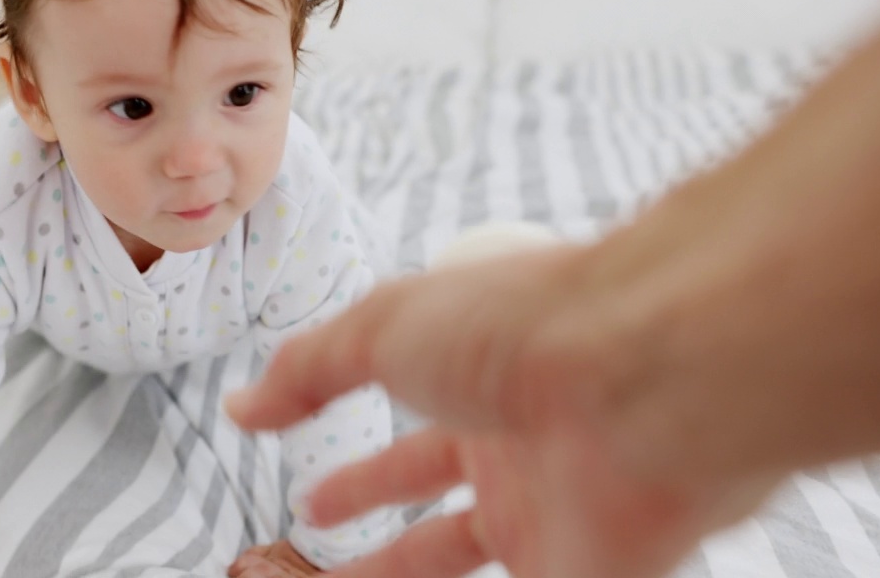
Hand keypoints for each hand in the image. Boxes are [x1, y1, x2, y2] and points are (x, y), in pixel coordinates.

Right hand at [227, 249, 778, 577]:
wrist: (635, 373)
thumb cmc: (519, 326)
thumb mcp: (381, 327)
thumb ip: (307, 369)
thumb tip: (244, 402)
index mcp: (480, 398)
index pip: (411, 454)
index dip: (361, 482)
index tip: (314, 504)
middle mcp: (522, 467)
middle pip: (438, 536)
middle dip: (377, 562)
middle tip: (321, 575)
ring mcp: (555, 528)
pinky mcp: (586, 574)